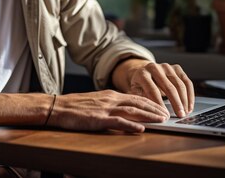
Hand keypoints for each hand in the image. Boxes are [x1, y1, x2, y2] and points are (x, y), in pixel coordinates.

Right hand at [46, 89, 167, 132]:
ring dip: (148, 115)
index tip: (161, 108)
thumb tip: (123, 110)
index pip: (135, 97)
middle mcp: (110, 99)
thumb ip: (109, 104)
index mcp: (110, 95)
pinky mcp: (98, 119)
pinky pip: (118, 121)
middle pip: (138, 102)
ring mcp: (105, 109)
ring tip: (161, 120)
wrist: (57, 107)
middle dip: (155, 108)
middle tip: (167, 115)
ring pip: (132, 110)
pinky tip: (141, 129)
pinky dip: (131, 125)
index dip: (150, 102)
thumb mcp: (95, 101)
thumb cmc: (74, 106)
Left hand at [115, 60, 193, 117]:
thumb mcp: (135, 92)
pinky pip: (187, 82)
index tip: (165, 116)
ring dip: (184, 100)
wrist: (144, 72)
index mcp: (142, 74)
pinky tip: (189, 106)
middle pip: (168, 87)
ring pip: (179, 84)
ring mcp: (166, 66)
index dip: (159, 104)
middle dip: (176, 103)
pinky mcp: (176, 68)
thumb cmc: (140, 86)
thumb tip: (146, 114)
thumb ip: (140, 101)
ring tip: (186, 112)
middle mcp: (155, 67)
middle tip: (180, 115)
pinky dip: (190, 95)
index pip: (152, 90)